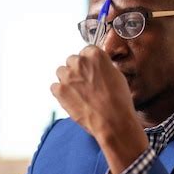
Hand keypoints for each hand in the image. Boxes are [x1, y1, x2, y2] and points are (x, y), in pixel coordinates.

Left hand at [51, 46, 147, 173]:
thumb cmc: (118, 101)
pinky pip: (55, 87)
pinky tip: (72, 100)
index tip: (90, 70)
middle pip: (72, 61)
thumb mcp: (117, 76)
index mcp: (95, 55)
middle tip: (85, 84)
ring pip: (61, 72)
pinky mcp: (60, 91)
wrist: (112, 121)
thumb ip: (103, 67)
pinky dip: (61, 93)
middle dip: (77, 71)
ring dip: (67, 80)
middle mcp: (79, 62)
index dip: (88, 63)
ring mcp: (68, 76)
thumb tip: (97, 68)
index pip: (86, 51)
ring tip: (78, 93)